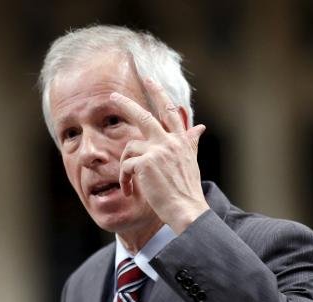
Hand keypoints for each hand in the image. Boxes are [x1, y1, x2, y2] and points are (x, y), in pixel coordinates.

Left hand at [110, 78, 209, 234]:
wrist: (186, 209)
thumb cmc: (187, 189)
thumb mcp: (191, 160)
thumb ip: (190, 142)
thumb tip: (200, 127)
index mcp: (180, 140)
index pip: (169, 111)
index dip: (159, 94)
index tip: (149, 81)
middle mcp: (170, 142)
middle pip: (144, 116)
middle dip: (126, 103)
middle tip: (112, 95)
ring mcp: (158, 151)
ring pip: (130, 148)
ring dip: (125, 166)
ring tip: (128, 183)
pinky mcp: (146, 163)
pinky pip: (126, 166)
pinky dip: (124, 179)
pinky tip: (129, 190)